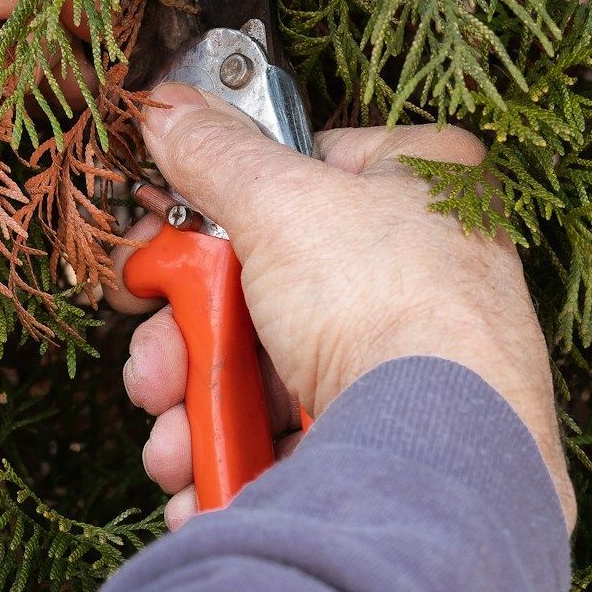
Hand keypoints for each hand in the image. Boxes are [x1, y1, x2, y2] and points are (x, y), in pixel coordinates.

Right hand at [107, 84, 574, 531]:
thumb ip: (214, 154)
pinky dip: (232, 460)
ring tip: (175, 443)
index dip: (217, 211)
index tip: (158, 245)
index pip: (299, 174)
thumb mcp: (280, 201)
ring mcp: (403, 362)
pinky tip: (202, 482)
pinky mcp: (384, 436)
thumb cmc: (391, 305)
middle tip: (155, 365)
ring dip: (195, 407)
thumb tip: (167, 110)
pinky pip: (285, 441)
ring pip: (259, 373)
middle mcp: (420, 271)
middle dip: (185, 341)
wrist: (435, 453)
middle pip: (259, 288)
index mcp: (421, 185)